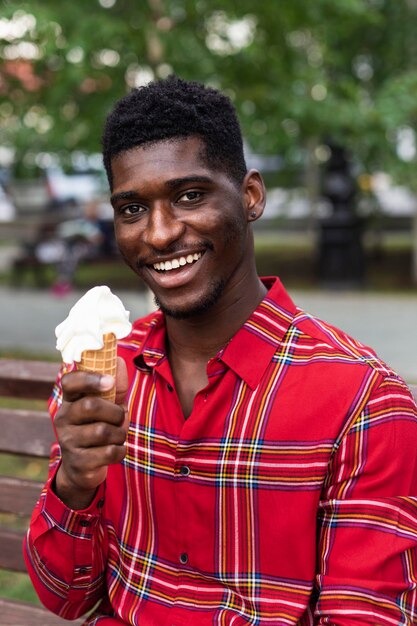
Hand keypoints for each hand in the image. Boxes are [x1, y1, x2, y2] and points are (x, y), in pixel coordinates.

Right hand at [54, 356, 128, 509]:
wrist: (82, 468)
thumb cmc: (98, 428)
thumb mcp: (108, 406)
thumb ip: (115, 386)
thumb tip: (118, 360)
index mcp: (70, 401)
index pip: (70, 382)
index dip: (90, 378)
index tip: (109, 382)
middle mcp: (64, 419)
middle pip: (90, 405)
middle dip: (115, 412)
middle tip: (120, 418)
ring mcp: (68, 441)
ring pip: (103, 431)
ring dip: (120, 433)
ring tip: (117, 436)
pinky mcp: (78, 462)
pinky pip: (109, 452)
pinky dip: (120, 450)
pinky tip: (115, 450)